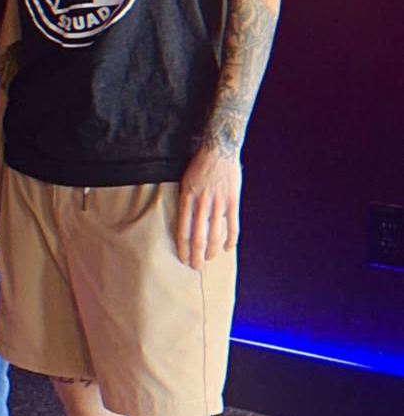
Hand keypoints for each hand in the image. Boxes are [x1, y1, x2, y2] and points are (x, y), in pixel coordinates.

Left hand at [176, 146, 240, 269]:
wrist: (219, 149)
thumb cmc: (199, 165)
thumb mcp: (185, 181)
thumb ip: (186, 201)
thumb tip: (184, 221)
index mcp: (187, 198)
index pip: (183, 230)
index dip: (183, 248)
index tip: (183, 258)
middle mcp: (202, 203)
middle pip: (198, 237)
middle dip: (196, 255)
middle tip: (195, 267)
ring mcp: (219, 203)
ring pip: (215, 234)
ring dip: (212, 251)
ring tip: (209, 259)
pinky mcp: (233, 201)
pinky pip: (232, 225)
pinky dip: (230, 239)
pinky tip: (227, 248)